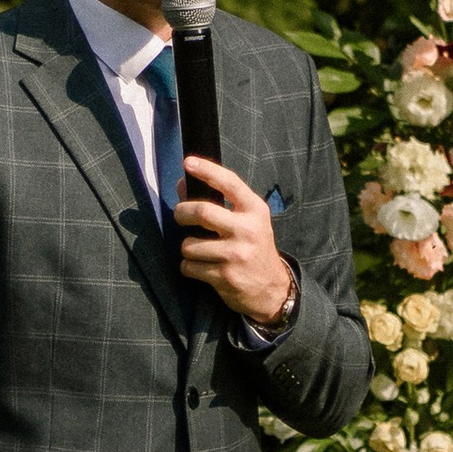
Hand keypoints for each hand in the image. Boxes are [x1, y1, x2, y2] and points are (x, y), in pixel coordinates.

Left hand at [175, 157, 297, 325]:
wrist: (272, 289)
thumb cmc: (253, 247)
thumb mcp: (245, 221)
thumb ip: (216, 201)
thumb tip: (182, 184)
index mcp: (255, 210)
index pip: (230, 183)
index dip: (207, 170)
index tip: (188, 162)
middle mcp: (248, 230)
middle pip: (202, 211)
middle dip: (182, 213)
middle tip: (180, 216)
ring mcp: (237, 254)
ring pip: (189, 245)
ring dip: (187, 248)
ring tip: (199, 251)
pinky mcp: (226, 276)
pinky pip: (189, 267)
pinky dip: (189, 267)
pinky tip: (202, 268)